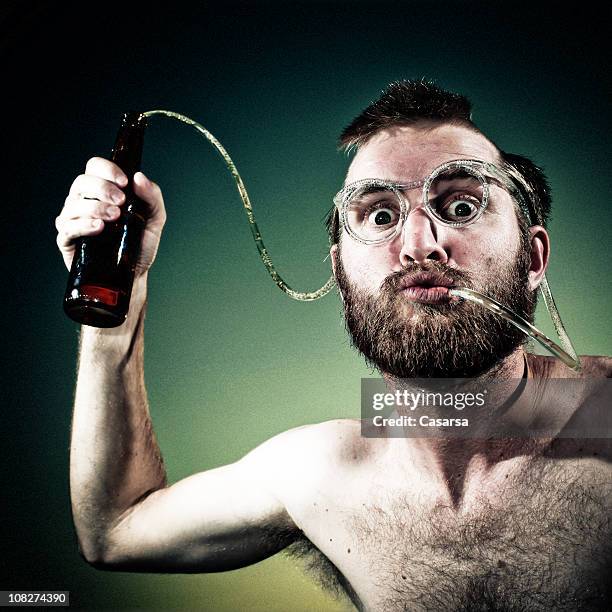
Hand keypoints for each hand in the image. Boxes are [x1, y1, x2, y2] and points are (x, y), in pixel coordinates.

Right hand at [56, 157, 166, 276]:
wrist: (134, 274)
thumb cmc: (140, 244)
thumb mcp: (155, 219)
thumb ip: (152, 196)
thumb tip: (139, 177)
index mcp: (102, 191)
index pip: (94, 167)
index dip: (107, 169)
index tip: (124, 182)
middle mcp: (84, 201)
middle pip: (82, 182)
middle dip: (103, 188)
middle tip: (121, 202)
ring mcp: (73, 220)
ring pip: (74, 203)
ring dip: (96, 207)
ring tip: (115, 218)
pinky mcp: (67, 240)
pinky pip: (68, 227)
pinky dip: (83, 225)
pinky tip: (99, 227)